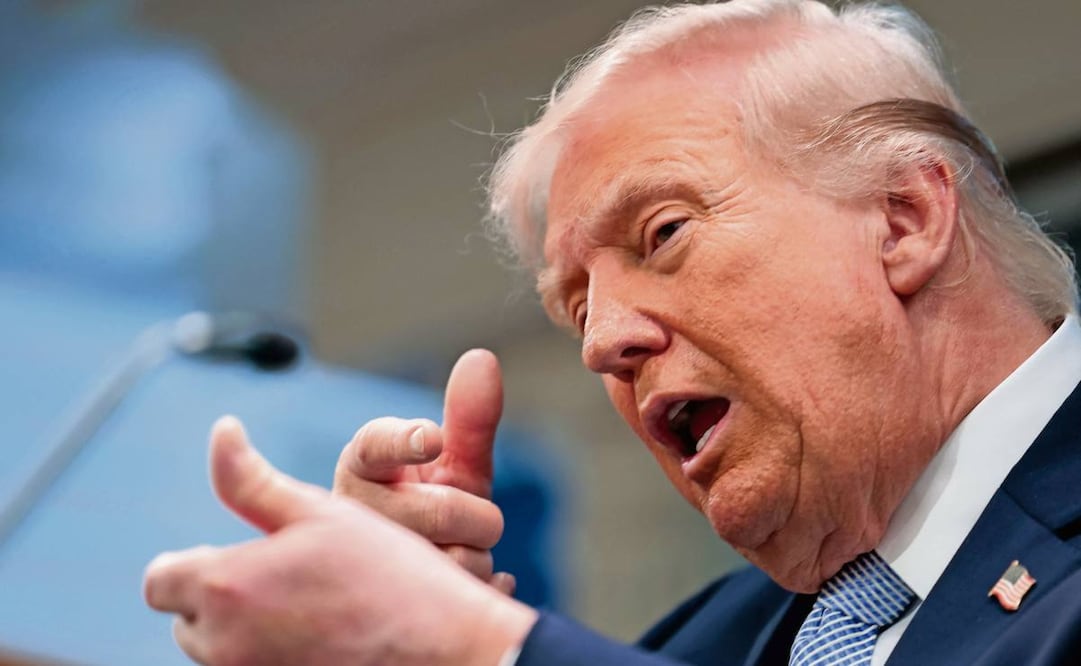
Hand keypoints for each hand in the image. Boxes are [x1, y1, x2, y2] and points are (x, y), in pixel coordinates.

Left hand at [144, 416, 536, 665]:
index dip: (191, 562)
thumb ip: (252, 479)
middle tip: (283, 578)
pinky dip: (271, 655)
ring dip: (244, 629)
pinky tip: (322, 637)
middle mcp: (223, 644)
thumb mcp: (320, 512)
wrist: (441, 648)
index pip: (160, 580)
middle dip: (219, 598)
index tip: (237, 555)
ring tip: (309, 607)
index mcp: (225, 586)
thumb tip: (222, 431)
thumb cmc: (387, 575)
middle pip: (187, 619)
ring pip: (218, 651)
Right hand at [333, 349, 513, 592]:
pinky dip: (486, 585)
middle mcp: (353, 516)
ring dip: (476, 557)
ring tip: (452, 554)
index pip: (374, 446)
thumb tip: (481, 358)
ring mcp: (366, 570)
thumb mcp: (450, 464)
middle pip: (440, 512)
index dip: (403, 440)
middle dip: (476, 515)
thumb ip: (468, 418)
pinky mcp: (391, 612)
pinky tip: (466, 586)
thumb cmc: (425, 507)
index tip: (429, 436)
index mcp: (361, 466)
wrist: (406, 580)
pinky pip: (466, 597)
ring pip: (458, 562)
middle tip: (468, 517)